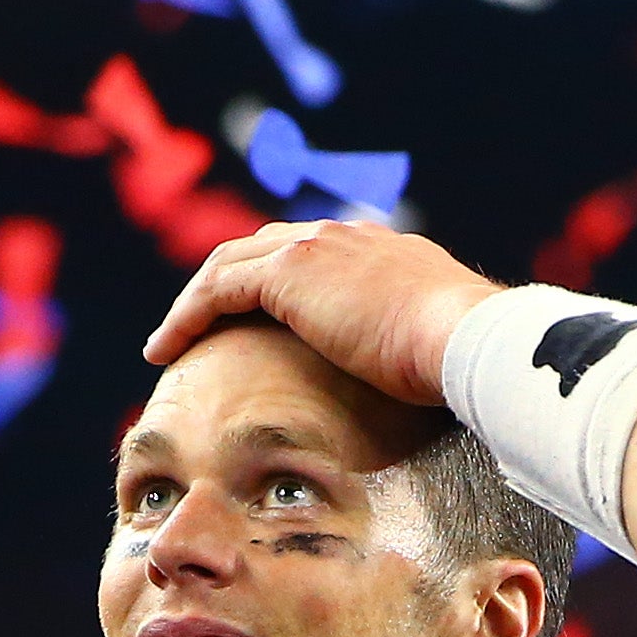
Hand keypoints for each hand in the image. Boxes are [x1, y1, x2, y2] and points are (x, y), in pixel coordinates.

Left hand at [137, 220, 500, 405]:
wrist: (470, 340)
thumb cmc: (472, 364)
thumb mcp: (446, 353)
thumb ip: (428, 358)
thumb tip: (437, 398)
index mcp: (384, 253)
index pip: (316, 256)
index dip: (278, 285)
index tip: (259, 323)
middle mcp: (346, 237)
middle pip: (265, 249)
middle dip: (227, 284)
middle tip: (200, 327)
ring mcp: (316, 247)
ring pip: (231, 264)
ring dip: (195, 303)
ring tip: (169, 343)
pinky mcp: (288, 273)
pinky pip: (217, 289)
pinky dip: (186, 316)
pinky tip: (165, 351)